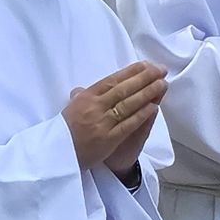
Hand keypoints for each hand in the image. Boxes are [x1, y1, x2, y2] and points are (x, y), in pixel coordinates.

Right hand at [64, 60, 167, 175]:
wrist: (58, 155)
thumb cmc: (64, 131)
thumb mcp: (69, 109)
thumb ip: (79, 97)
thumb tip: (81, 89)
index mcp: (86, 97)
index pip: (112, 80)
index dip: (131, 72)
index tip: (146, 64)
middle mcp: (95, 107)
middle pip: (124, 89)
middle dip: (144, 78)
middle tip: (161, 70)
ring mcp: (102, 122)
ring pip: (129, 104)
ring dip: (147, 93)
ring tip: (162, 84)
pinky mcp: (109, 139)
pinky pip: (128, 124)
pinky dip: (141, 114)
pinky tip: (153, 107)